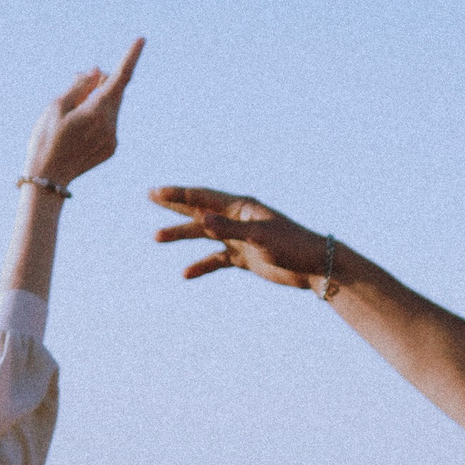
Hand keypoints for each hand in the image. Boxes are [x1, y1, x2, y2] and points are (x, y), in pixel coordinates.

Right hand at [23, 39, 144, 188]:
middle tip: (79, 80)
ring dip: (97, 101)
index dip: (131, 57)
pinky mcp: (111, 148)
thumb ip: (79, 86)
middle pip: (114, 92)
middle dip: (101, 82)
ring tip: (72, 111)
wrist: (48, 178)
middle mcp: (111, 125)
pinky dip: (98, 117)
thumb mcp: (56, 106)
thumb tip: (97, 71)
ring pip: (111, 108)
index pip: (120, 77)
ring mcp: (113, 139)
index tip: (141, 39)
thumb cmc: (46, 138)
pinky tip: (78, 129)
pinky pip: (109, 123)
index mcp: (97, 111)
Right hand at [149, 187, 325, 287]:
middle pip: (199, 209)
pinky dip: (202, 265)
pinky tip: (186, 273)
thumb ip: (230, 229)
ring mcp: (240, 238)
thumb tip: (202, 220)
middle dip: (175, 204)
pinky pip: (217, 259)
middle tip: (150, 196)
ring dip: (182, 235)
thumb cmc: (292, 246)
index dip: (179, 194)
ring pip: (204, 234)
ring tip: (156, 238)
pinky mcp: (245, 257)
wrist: (315, 267)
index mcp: (241, 207)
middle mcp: (238, 219)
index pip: (204, 197)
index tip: (156, 192)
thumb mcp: (260, 238)